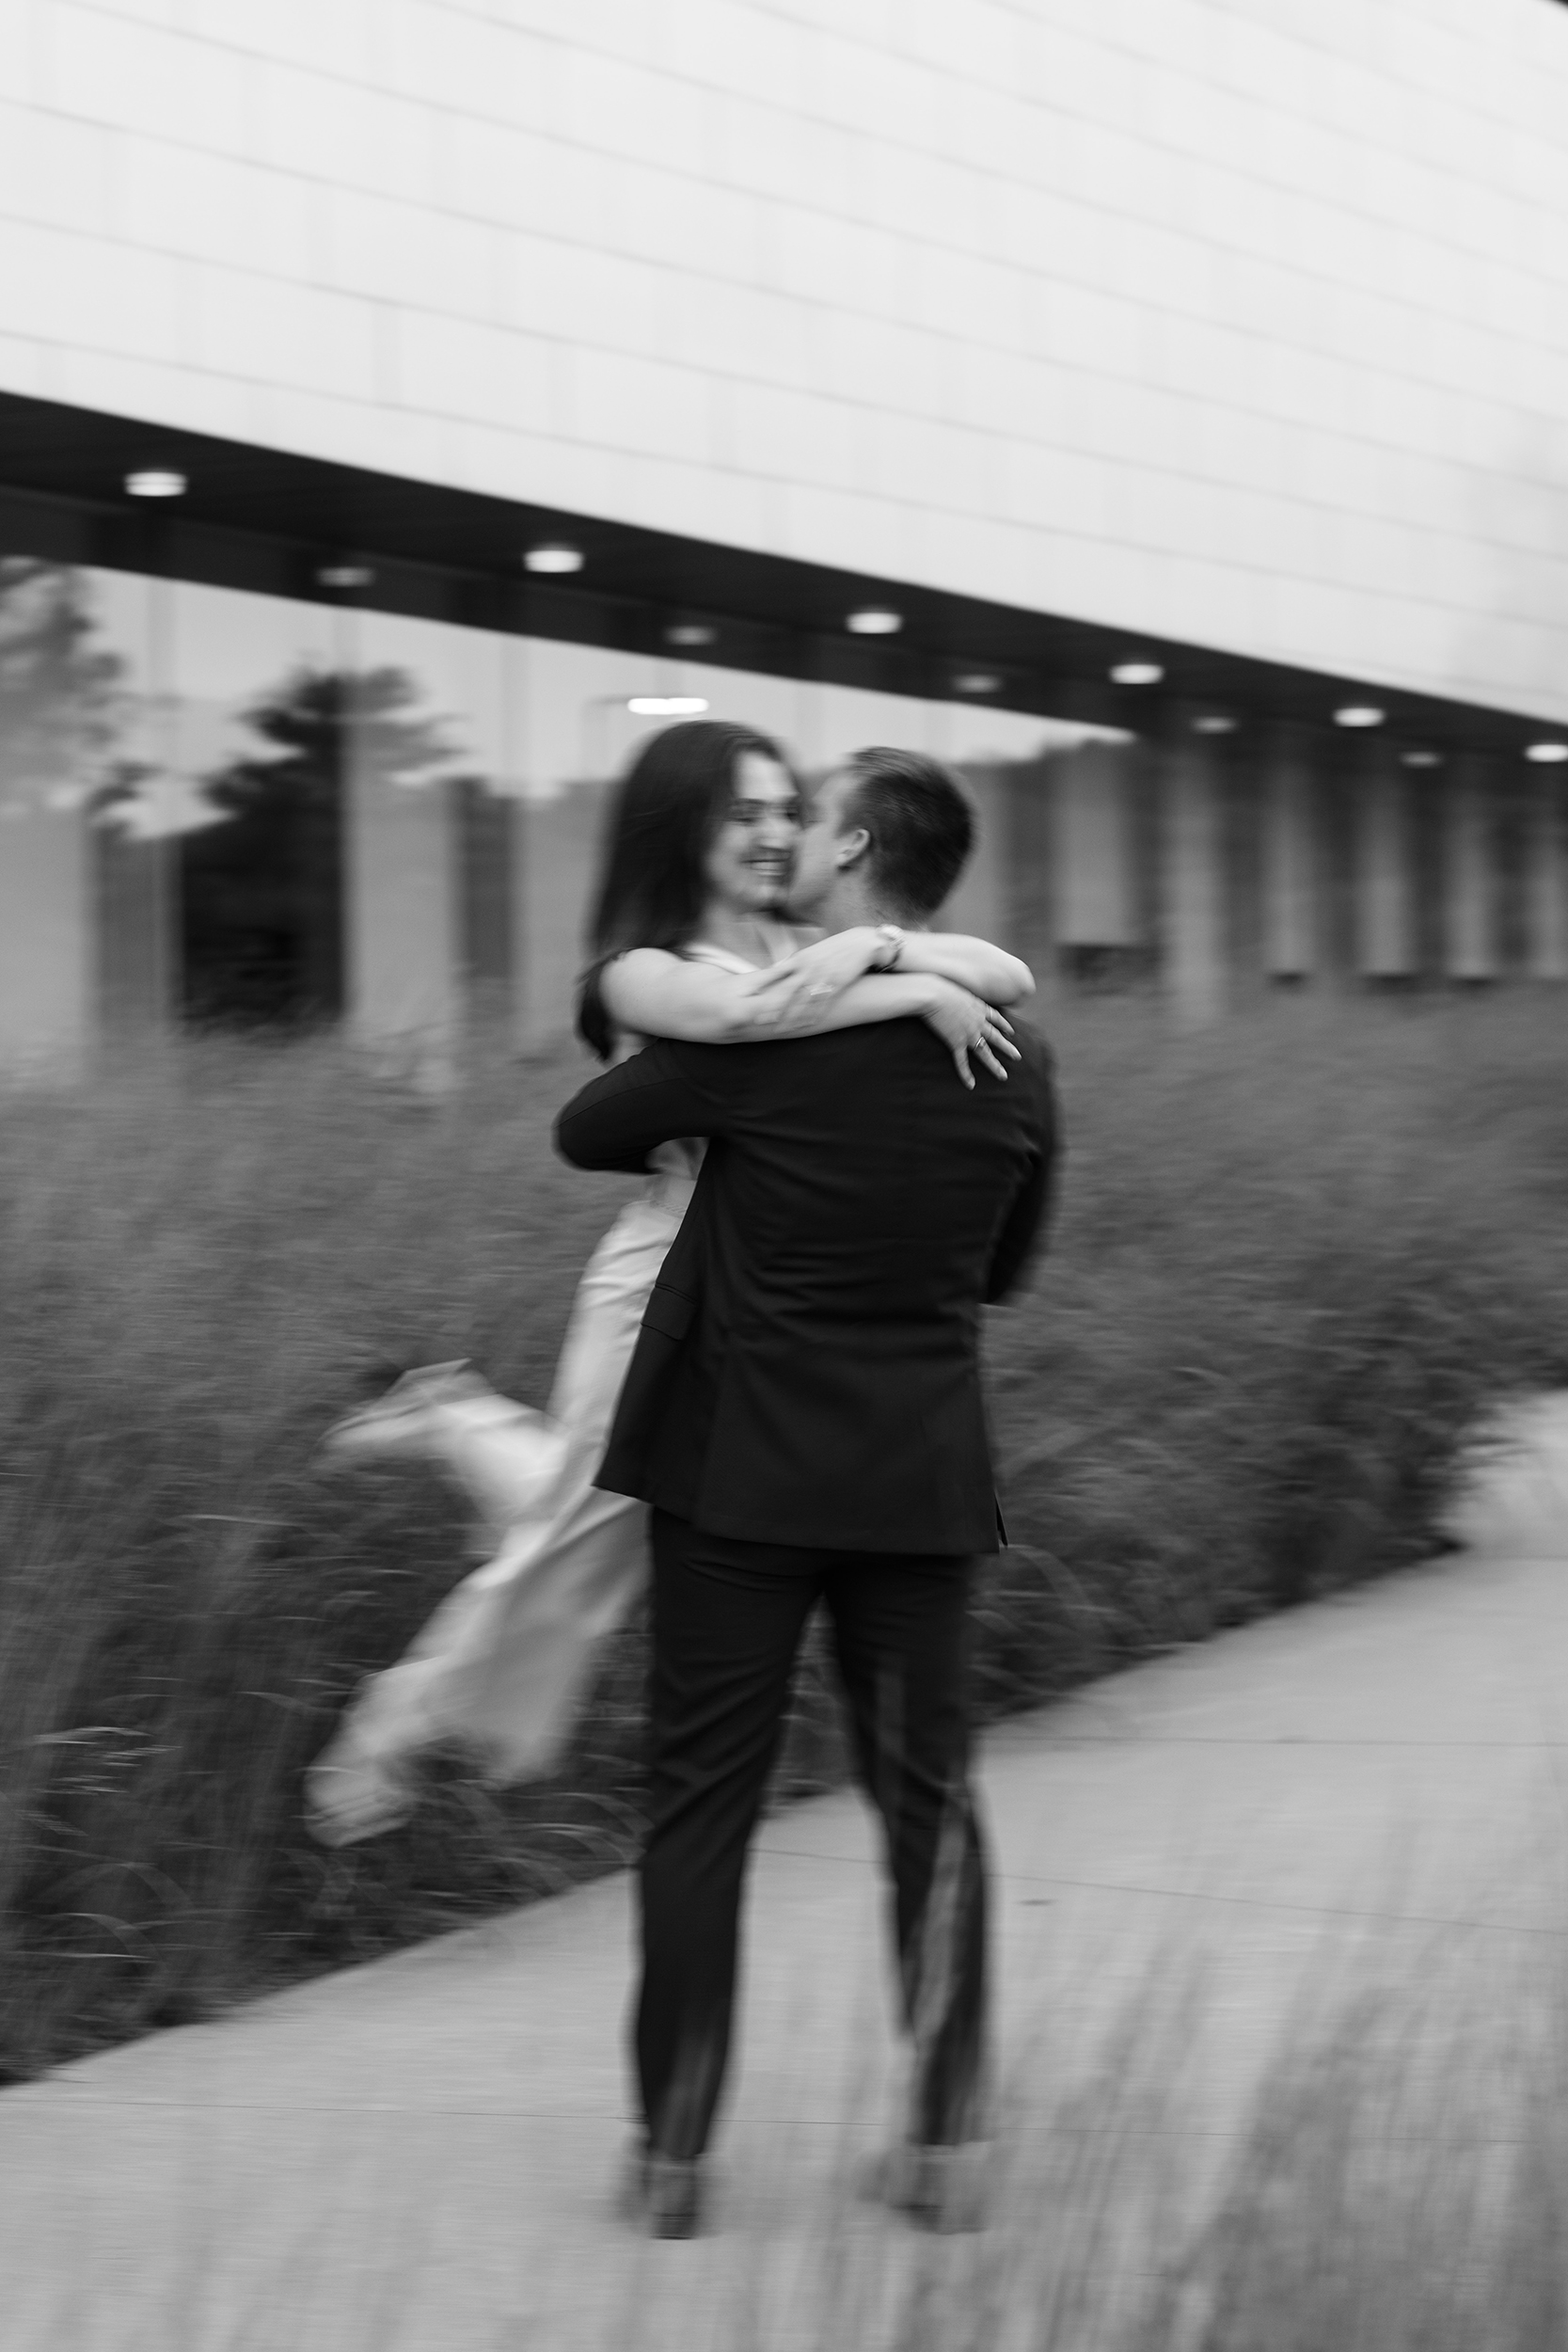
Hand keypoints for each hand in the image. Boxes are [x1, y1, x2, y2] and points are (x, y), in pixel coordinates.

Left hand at [734, 929, 879, 1028]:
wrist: (862, 943)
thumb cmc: (835, 948)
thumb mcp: (811, 951)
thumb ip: (795, 962)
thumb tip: (778, 970)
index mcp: (799, 958)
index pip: (776, 974)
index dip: (762, 987)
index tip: (749, 997)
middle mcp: (808, 968)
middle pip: (786, 991)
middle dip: (772, 1008)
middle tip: (758, 1021)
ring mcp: (822, 977)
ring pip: (803, 1002)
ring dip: (791, 1017)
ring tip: (781, 1030)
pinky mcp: (836, 985)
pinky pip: (822, 1004)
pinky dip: (813, 1016)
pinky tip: (805, 1026)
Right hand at [919, 980, 1019, 1088]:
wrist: (933, 994)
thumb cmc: (939, 987)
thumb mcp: (956, 988)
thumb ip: (960, 995)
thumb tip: (955, 993)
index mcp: (978, 1008)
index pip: (996, 1018)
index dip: (1004, 1025)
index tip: (1011, 1032)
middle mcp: (978, 1022)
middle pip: (996, 1038)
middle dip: (1007, 1048)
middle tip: (1018, 1057)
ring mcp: (968, 1033)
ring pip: (985, 1053)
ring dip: (995, 1065)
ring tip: (1004, 1076)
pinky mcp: (956, 1042)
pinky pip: (962, 1061)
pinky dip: (966, 1074)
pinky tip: (971, 1085)